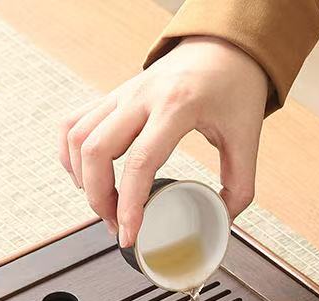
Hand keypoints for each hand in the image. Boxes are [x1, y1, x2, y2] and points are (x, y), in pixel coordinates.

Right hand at [59, 36, 268, 246]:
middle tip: (117, 225)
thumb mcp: (247, 138)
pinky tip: (85, 176)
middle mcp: (142, 96)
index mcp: (177, 106)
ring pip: (78, 137)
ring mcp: (122, 94)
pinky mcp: (112, 96)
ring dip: (83, 179)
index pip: (139, 162)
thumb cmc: (235, 88)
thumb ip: (240, 186)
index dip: (129, 206)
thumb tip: (222, 222)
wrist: (223, 46)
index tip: (129, 236)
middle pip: (96, 151)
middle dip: (98, 199)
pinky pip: (74, 124)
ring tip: (105, 206)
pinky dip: (71, 154)